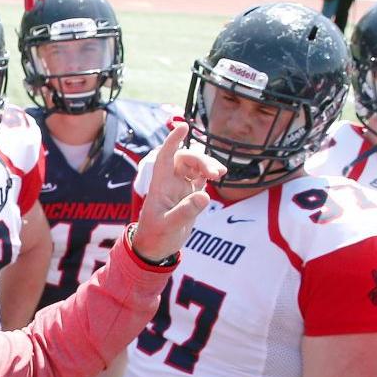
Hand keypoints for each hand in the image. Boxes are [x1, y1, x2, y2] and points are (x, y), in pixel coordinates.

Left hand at [128, 122, 226, 263]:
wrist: (156, 249)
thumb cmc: (156, 237)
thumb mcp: (169, 226)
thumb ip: (186, 211)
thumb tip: (205, 196)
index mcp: (160, 185)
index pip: (165, 157)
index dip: (173, 141)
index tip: (183, 127)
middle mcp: (171, 182)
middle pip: (186, 159)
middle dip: (201, 160)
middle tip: (215, 173)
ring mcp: (181, 187)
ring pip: (195, 166)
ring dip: (208, 165)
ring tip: (220, 174)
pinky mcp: (190, 195)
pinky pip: (201, 177)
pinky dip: (210, 173)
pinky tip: (220, 174)